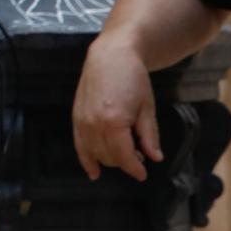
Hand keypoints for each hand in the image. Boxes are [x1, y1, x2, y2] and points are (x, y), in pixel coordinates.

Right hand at [71, 34, 163, 181]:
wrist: (109, 56)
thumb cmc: (133, 78)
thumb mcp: (147, 107)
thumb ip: (149, 135)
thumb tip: (155, 158)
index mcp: (114, 123)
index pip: (124, 157)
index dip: (135, 169)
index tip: (144, 174)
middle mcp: (94, 124)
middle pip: (109, 157)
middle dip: (124, 162)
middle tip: (139, 155)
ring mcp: (81, 121)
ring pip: (94, 153)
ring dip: (109, 159)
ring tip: (123, 153)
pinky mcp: (75, 117)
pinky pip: (78, 145)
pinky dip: (85, 159)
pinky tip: (93, 172)